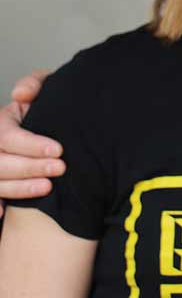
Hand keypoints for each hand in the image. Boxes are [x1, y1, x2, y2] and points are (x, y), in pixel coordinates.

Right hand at [0, 70, 62, 215]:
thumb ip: (34, 83)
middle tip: (59, 168)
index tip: (58, 149)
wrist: (55, 121)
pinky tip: (3, 214)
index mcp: (1, 122)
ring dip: (20, 187)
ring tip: (48, 187)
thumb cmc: (48, 105)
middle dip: (30, 167)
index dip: (31, 145)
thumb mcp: (44, 88)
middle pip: (0, 161)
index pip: (7, 136)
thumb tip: (20, 93)